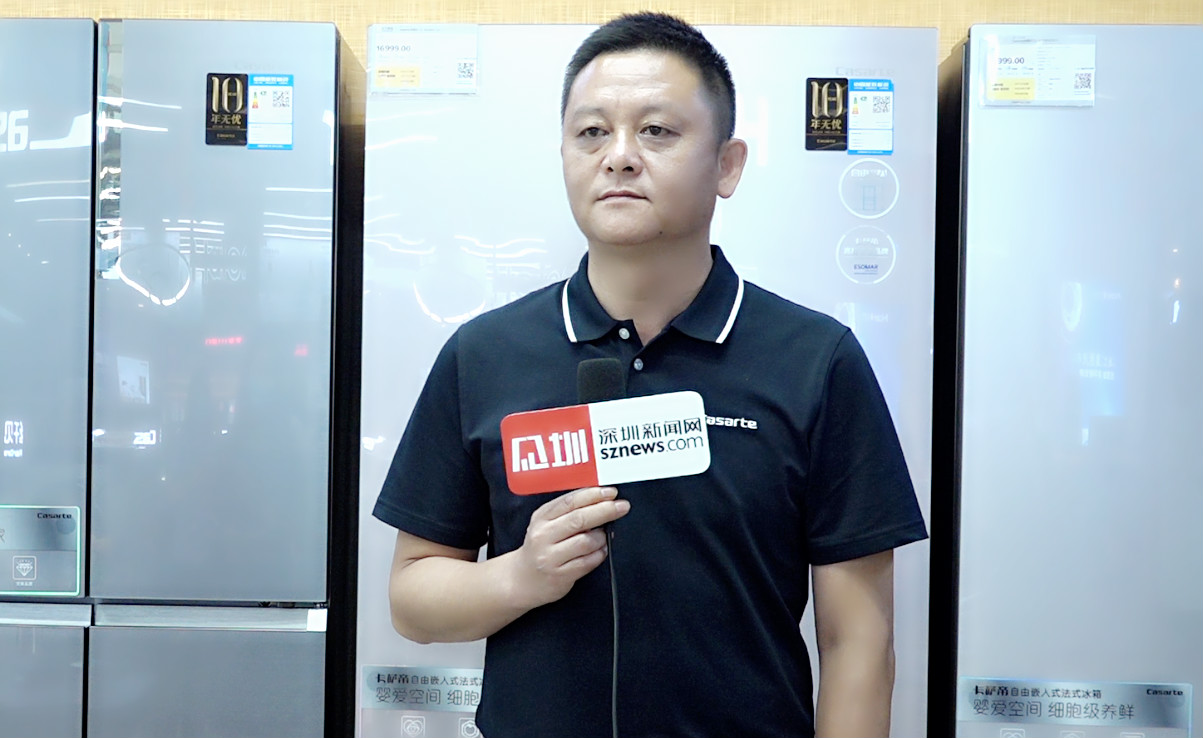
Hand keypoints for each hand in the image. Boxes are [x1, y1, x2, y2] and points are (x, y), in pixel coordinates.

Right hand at [508, 486, 629, 609]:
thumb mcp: (545, 523)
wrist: (522, 579)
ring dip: (602, 537)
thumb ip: (568, 511)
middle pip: (579, 519)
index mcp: (541, 517)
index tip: (611, 492)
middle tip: (622, 507)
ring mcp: (550, 557)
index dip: (594, 495)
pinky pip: (587, 562)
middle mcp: (543, 536)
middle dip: (605, 510)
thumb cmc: (540, 547)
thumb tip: (601, 501)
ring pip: (586, 542)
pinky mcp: (560, 575)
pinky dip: (599, 554)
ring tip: (604, 535)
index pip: (570, 501)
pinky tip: (600, 551)